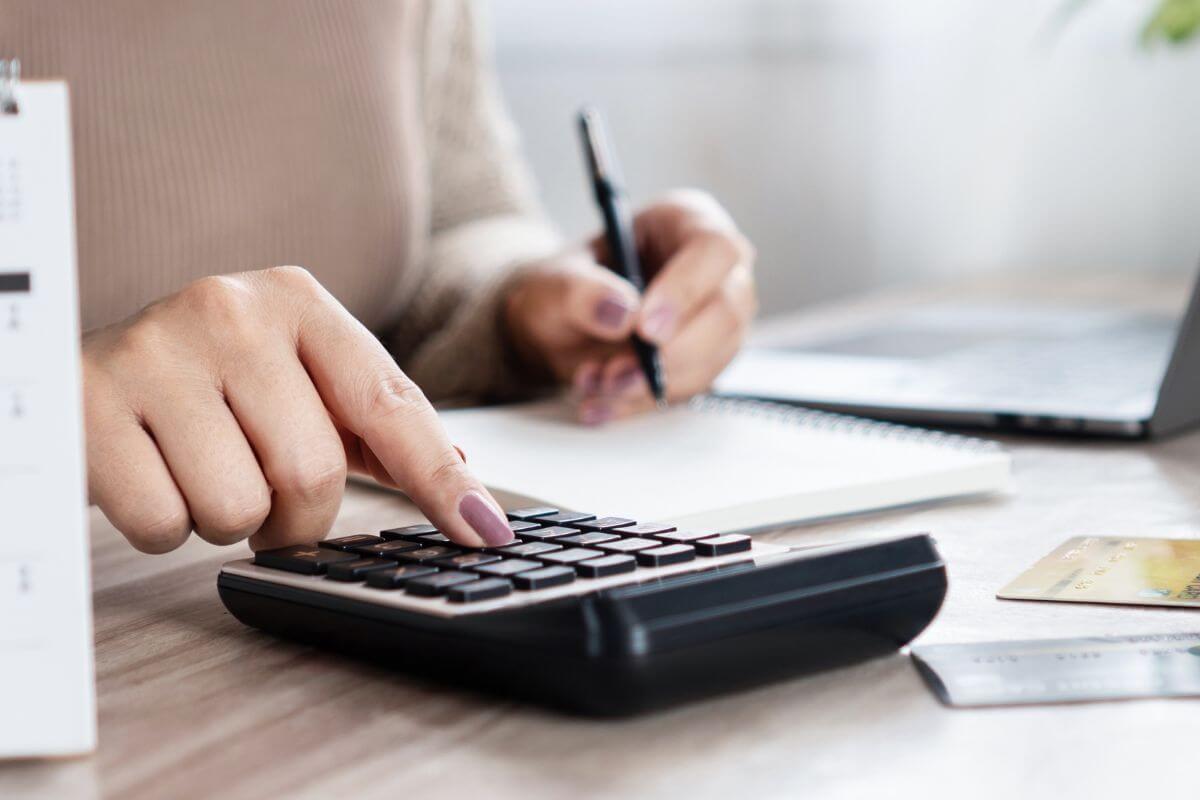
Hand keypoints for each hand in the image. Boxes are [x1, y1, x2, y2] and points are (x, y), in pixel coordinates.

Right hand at [83, 267, 513, 553]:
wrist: (80, 373)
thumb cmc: (208, 385)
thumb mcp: (295, 380)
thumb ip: (374, 424)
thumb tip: (463, 472)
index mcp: (298, 301)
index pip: (390, 403)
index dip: (441, 479)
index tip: (486, 531)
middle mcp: (230, 310)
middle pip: (312, 472)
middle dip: (295, 516)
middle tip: (266, 500)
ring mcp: (155, 351)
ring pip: (237, 507)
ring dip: (225, 519)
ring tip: (198, 472)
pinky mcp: (90, 404)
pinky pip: (163, 523)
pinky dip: (164, 525)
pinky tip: (149, 475)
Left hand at [504, 189, 756, 421]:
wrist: (558, 327)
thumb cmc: (565, 288)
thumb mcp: (553, 282)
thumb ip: (580, 292)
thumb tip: (622, 314)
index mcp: (685, 222)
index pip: (714, 249)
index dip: (685, 291)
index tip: (645, 330)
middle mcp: (715, 269)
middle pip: (728, 310)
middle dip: (673, 352)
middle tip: (617, 371)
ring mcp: (720, 317)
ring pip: (715, 357)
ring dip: (654, 383)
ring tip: (597, 383)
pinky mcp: (708, 359)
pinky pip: (692, 388)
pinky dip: (644, 402)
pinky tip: (603, 402)